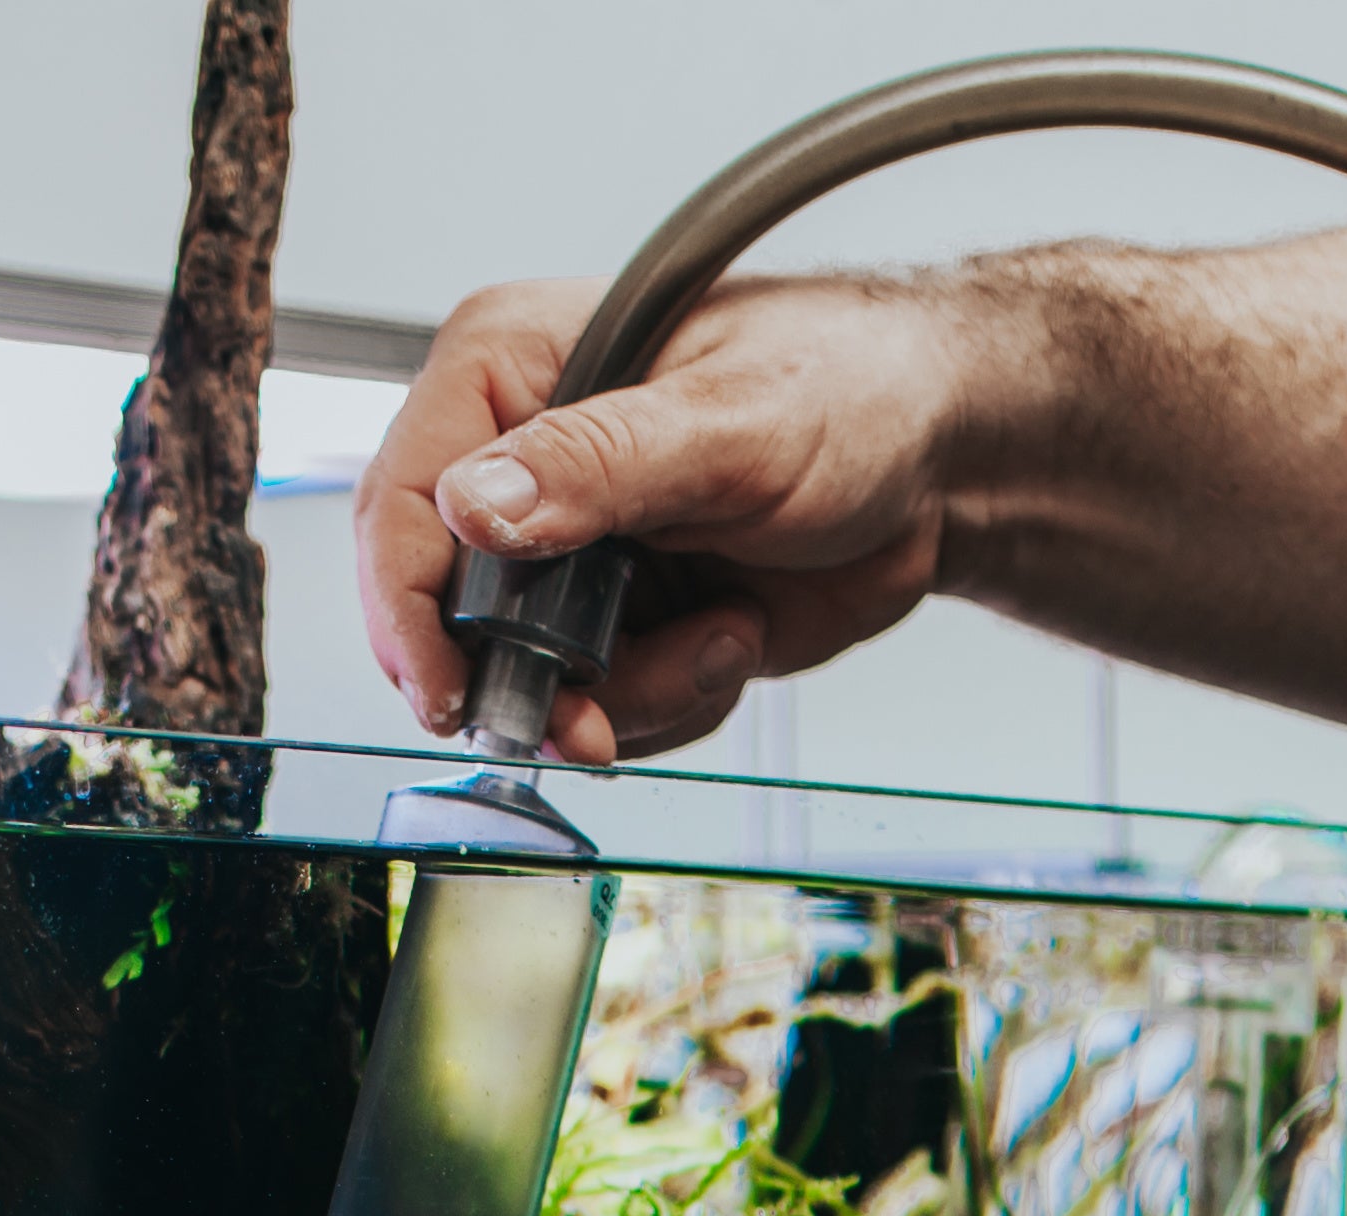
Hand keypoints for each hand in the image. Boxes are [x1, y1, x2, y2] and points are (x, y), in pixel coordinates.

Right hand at [351, 268, 1002, 760]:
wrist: (944, 457)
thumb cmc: (852, 386)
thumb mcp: (730, 422)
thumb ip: (599, 464)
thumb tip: (475, 505)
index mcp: (513, 371)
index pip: (402, 503)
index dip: (411, 615)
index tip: (453, 694)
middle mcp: (524, 461)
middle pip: (454, 617)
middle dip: (539, 681)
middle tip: (601, 713)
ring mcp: (571, 547)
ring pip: (533, 680)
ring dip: (629, 693)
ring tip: (723, 632)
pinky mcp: (621, 613)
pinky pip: (604, 702)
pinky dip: (671, 698)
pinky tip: (736, 634)